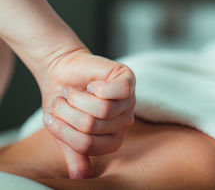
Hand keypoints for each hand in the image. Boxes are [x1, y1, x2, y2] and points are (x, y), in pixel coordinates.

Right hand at [40, 49, 135, 178]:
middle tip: (60, 101)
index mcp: (110, 138)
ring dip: (78, 98)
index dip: (66, 133)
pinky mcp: (128, 80)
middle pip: (93, 126)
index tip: (51, 119)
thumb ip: (75, 153)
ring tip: (70, 92)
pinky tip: (91, 84)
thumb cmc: (64, 102)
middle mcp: (122, 122)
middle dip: (68, 112)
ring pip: (104, 109)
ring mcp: (128, 101)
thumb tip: (81, 178)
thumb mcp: (64, 132)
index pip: (90, 146)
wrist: (61, 71)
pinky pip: (118, 91)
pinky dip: (97, 87)